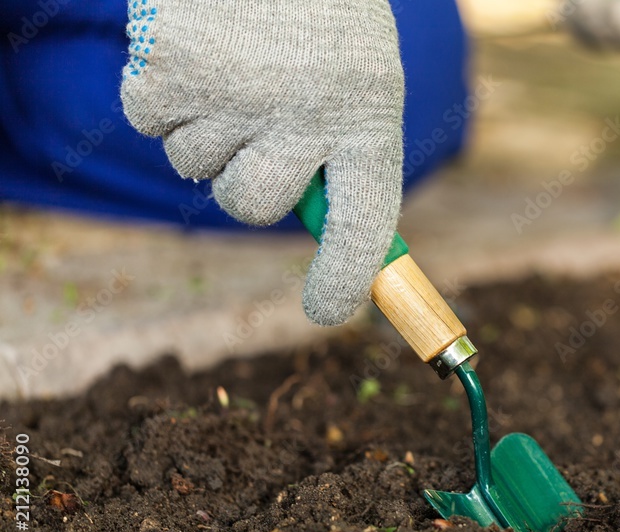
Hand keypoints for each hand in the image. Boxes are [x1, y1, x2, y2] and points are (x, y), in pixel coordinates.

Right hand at [120, 0, 404, 325]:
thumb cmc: (321, 10)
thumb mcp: (359, 76)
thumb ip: (343, 152)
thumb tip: (324, 234)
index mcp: (370, 116)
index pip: (363, 224)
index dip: (343, 278)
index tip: (323, 313)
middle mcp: (308, 115)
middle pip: (252, 206)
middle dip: (244, 179)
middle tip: (258, 119)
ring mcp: (238, 96)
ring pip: (194, 166)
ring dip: (204, 125)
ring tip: (235, 60)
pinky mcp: (171, 74)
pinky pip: (149, 124)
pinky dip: (160, 94)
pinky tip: (196, 47)